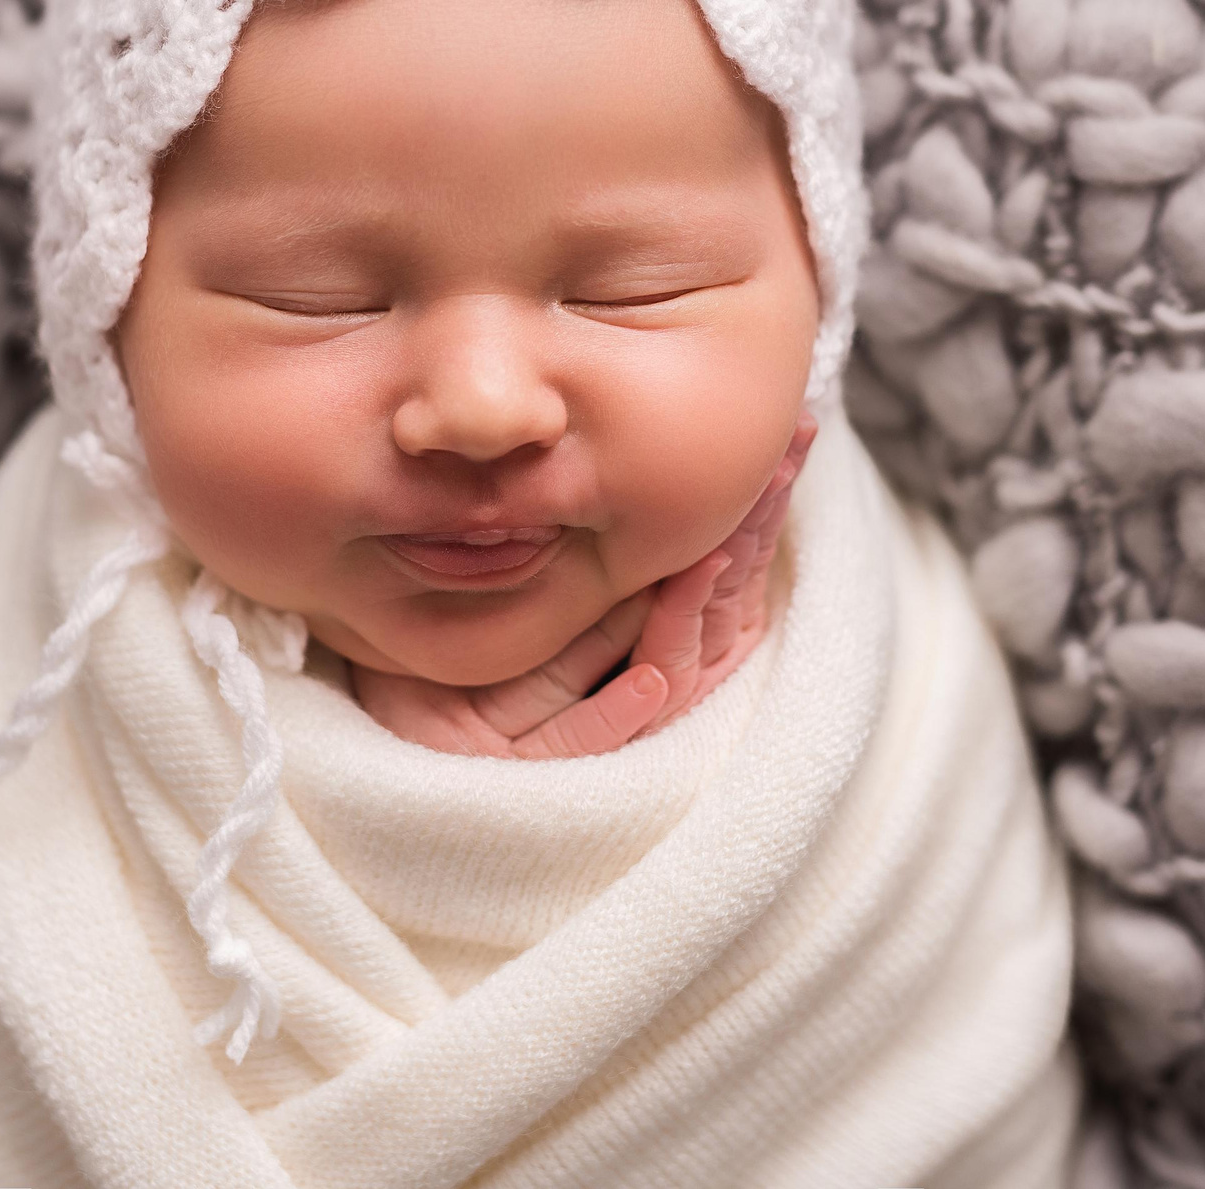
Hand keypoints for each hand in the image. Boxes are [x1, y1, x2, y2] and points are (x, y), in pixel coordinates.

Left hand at [350, 412, 818, 757]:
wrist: (409, 745)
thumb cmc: (489, 664)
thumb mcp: (556, 592)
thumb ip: (610, 548)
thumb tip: (653, 454)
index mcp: (659, 633)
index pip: (724, 561)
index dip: (759, 505)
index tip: (795, 435)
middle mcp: (646, 679)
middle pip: (716, 605)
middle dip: (751, 533)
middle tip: (780, 465)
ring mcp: (605, 726)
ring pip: (669, 667)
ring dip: (698, 607)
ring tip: (719, 548)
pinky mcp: (545, 770)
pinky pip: (592, 740)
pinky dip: (620, 714)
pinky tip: (650, 682)